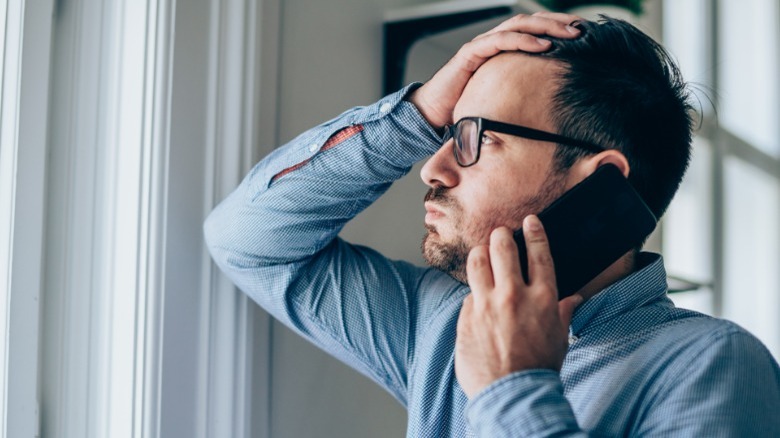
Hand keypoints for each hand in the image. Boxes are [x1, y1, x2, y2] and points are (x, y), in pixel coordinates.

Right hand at [408, 12, 581, 127]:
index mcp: (502, 50)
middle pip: (530, 22)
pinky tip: (543, 45)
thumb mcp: (502, 97)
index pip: (534, 30)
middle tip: (583, 28)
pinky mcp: (471, 53)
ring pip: (518, 25)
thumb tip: (552, 103)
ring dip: (546, 27)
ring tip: (569, 33)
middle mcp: (493, 42)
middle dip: (557, 22)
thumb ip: (521, 93)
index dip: (557, 28)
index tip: (584, 33)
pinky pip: (500, 40)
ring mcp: (482, 45)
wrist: (434, 113)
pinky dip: (523, 40)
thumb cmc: (466, 106)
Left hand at [454, 216, 582, 398]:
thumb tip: (573, 300)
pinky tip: (478, 298)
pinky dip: (474, 293)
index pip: (538, 252)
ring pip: (476, 261)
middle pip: (502, 247)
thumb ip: (563, 313)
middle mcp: (513, 295)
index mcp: (543, 298)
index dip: (533, 231)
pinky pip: (468, 294)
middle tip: (500, 235)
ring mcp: (486, 304)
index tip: (530, 221)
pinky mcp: (466, 317)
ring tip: (483, 255)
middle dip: (501, 235)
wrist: (512, 395)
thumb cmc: (539, 368)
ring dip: (480, 254)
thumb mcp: (560, 338)